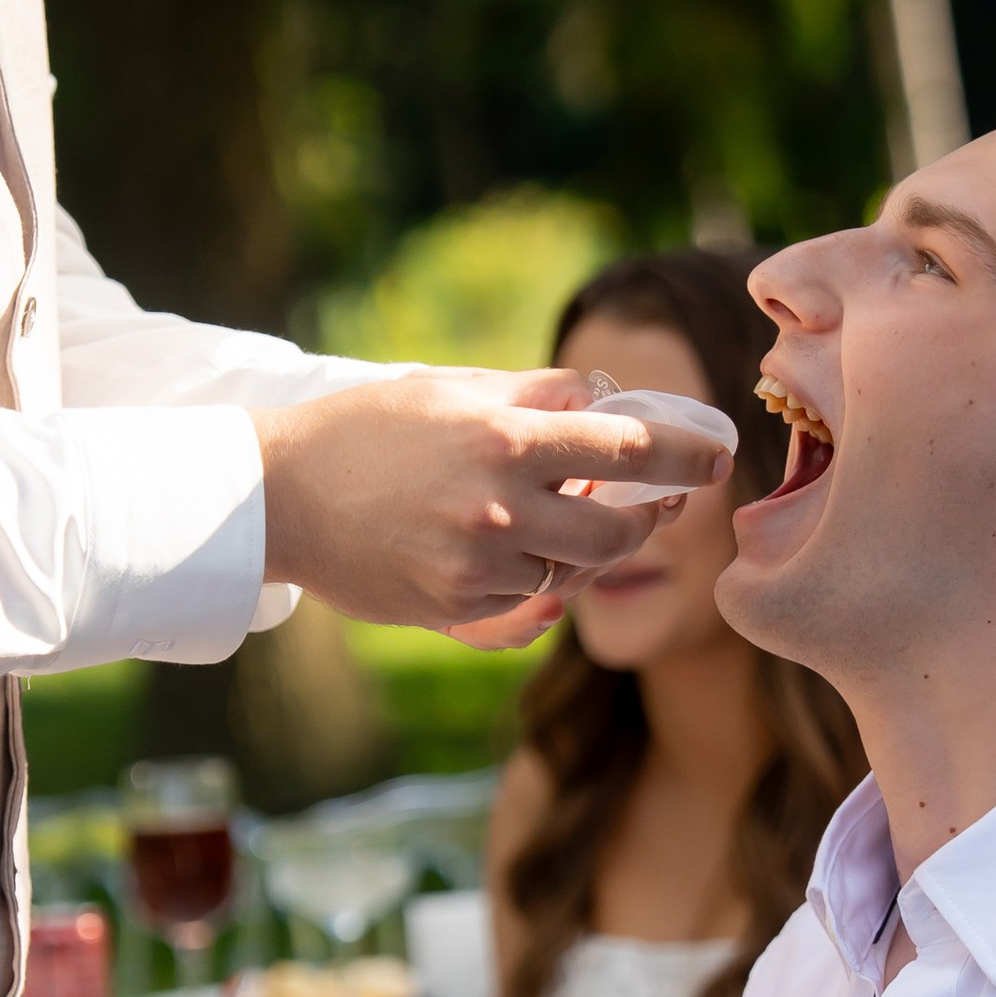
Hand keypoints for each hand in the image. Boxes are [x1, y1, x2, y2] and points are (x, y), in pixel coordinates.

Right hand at [256, 368, 731, 645]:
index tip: (718, 456)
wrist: (276, 496)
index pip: (630, 446)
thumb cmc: (367, 430)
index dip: (686, 453)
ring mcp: (478, 565)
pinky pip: (525, 603)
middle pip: (619, 528)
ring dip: (579, 547)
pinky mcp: (454, 608)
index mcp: (507, 438)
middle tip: (648, 502)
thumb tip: (604, 397)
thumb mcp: (453, 389)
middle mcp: (501, 507)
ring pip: (572, 569)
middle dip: (642, 516)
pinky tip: (505, 551)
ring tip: (555, 516)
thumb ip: (535, 394)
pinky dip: (530, 580)